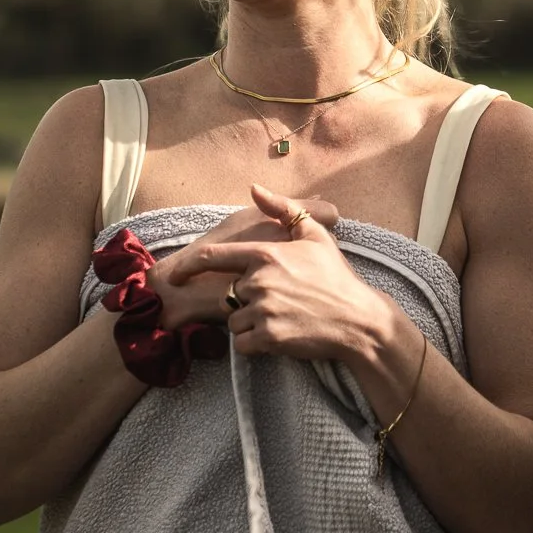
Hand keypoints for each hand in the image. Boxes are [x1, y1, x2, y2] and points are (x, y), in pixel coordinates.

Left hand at [151, 190, 340, 332]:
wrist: (358, 321)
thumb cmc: (336, 277)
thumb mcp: (315, 236)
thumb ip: (283, 209)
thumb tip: (254, 188)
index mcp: (266, 253)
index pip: (214, 257)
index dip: (189, 266)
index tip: (175, 275)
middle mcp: (259, 281)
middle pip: (231, 295)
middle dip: (247, 301)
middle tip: (279, 303)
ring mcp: (263, 310)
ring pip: (234, 321)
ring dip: (250, 324)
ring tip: (281, 320)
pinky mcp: (268, 337)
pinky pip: (242, 344)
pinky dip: (254, 344)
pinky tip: (278, 337)